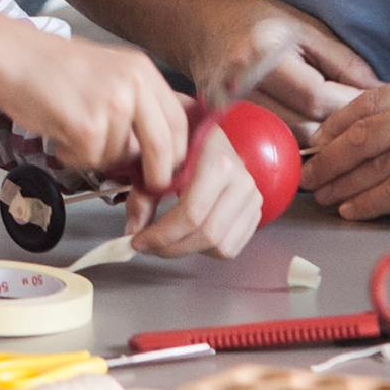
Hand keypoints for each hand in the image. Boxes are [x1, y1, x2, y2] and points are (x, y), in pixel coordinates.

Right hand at [0, 31, 187, 190]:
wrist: (10, 55)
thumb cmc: (51, 67)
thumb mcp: (109, 72)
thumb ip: (139, 101)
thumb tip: (165, 141)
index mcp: (142, 70)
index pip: (178, 122)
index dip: (176, 154)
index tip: (167, 170)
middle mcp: (134, 85)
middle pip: (163, 147)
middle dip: (155, 175)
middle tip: (145, 187)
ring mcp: (112, 105)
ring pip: (119, 158)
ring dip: (95, 157)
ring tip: (71, 130)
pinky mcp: (87, 125)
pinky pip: (90, 160)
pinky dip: (72, 156)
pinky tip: (59, 134)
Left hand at [123, 123, 262, 257]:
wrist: (212, 139)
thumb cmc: (183, 149)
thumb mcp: (157, 163)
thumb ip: (143, 196)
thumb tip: (133, 231)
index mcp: (218, 164)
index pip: (191, 214)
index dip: (161, 235)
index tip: (138, 240)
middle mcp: (241, 182)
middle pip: (207, 235)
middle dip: (172, 247)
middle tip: (148, 246)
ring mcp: (253, 198)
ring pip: (221, 247)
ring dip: (189, 250)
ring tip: (168, 240)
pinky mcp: (256, 212)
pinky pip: (232, 248)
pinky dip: (208, 250)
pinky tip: (190, 236)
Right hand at [187, 0, 377, 142]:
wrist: (204, 25)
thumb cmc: (261, 22)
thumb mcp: (306, 28)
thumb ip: (343, 62)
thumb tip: (380, 92)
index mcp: (265, 53)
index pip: (316, 96)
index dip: (350, 107)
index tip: (375, 109)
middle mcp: (241, 83)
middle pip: (301, 126)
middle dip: (337, 130)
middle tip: (362, 127)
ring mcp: (225, 107)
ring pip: (285, 143)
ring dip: (317, 143)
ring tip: (341, 135)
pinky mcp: (219, 123)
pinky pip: (265, 145)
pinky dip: (292, 147)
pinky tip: (311, 141)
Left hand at [301, 75, 389, 226]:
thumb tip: (380, 130)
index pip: (373, 99)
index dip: (336, 122)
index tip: (315, 141)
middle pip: (365, 130)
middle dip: (327, 154)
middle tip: (306, 173)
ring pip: (376, 162)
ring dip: (341, 182)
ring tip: (322, 195)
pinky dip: (367, 202)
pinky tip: (352, 210)